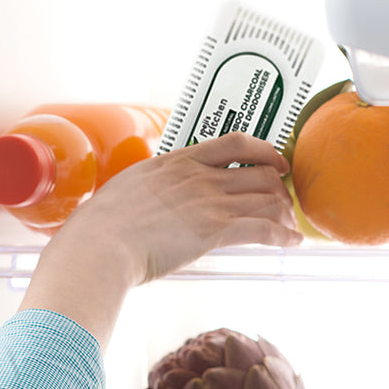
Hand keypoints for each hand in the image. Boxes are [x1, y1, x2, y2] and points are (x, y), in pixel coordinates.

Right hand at [20, 133, 299, 348]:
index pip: (233, 143)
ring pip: (267, 198)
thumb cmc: (101, 227)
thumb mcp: (128, 190)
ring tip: (288, 227)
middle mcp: (198, 176)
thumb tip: (152, 201)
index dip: (263, 150)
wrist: (99, 245)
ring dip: (284, 214)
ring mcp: (208, 201)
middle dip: (279, 187)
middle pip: (260, 171)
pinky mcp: (214, 229)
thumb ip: (151, 189)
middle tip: (283, 202)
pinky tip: (289, 243)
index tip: (274, 161)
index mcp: (175, 162)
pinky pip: (263, 228)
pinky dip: (283, 235)